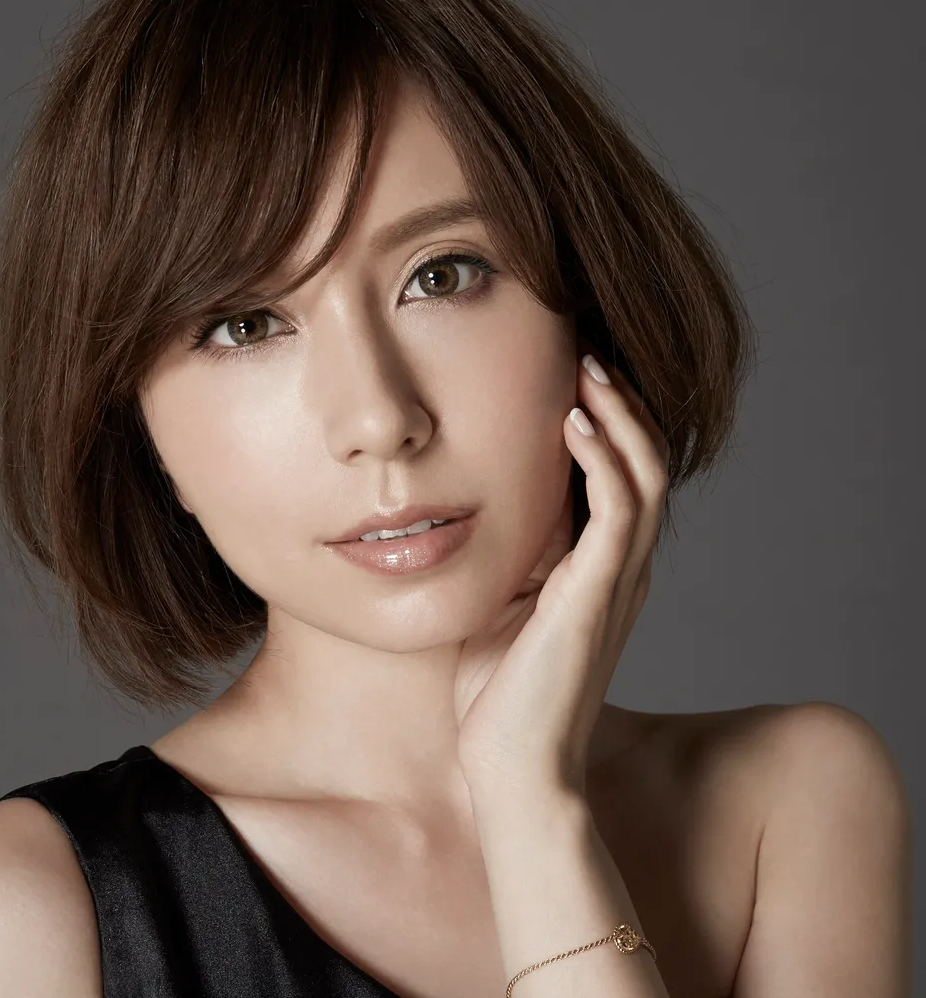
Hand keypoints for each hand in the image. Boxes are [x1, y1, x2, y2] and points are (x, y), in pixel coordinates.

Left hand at [454, 349, 669, 795]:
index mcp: (599, 571)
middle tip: (587, 353)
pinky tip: (573, 420)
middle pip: (644, 464)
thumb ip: (506, 555)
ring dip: (619, 416)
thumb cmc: (495, 692)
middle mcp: (622, 570)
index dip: (602, 425)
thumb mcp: (498, 602)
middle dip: (620, 406)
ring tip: (588, 368)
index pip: (618, 479)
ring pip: (645, 475)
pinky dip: (605, 457)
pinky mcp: (600, 593)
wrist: (511, 766)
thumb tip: (475, 501)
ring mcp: (617, 581)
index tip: (566, 376)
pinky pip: (620, 508)